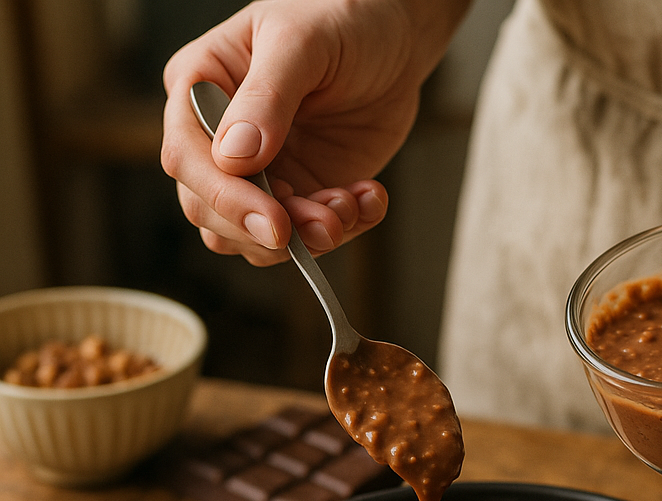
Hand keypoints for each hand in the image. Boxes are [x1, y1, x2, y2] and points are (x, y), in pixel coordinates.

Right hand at [161, 0, 467, 264]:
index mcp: (199, 88)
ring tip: (353, 204)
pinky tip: (370, 196)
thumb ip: (267, 98)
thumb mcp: (302, 43)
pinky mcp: (301, 193)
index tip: (275, 221)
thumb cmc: (339, 16)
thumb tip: (234, 157)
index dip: (227, 200)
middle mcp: (218, 139)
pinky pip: (306, 237)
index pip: (188, 160)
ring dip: (308, 237)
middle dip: (271, 230)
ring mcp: (261, 173)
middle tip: (328, 223)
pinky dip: (343, 228)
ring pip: (256, 239)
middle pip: (212, 213)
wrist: (393, 38)